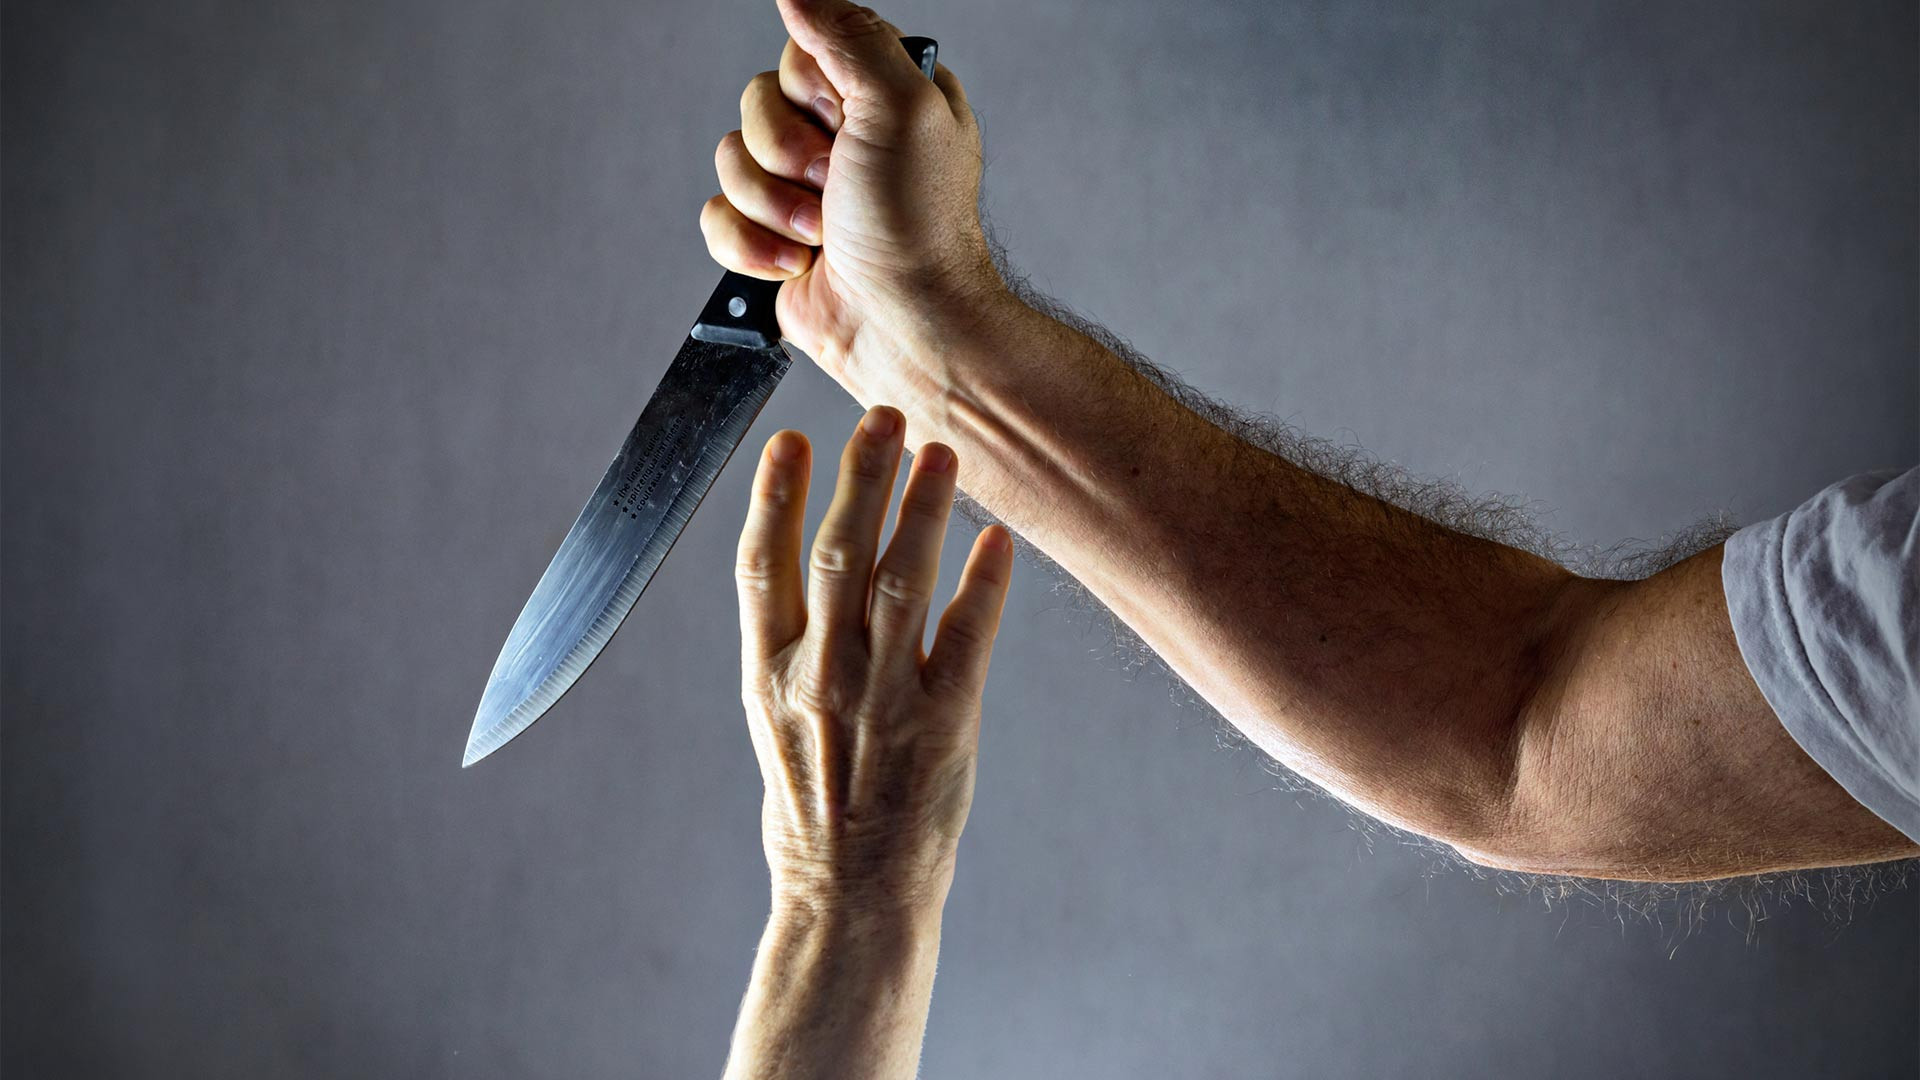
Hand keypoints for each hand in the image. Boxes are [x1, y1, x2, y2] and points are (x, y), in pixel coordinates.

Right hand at [701, 0, 1013, 404]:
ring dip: (772, 206)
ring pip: (729, 160)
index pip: (804, 49)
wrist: (901, 327)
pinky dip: (750, 246)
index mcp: (881, 94)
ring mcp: (802, 189)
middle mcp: (842, 136)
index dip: (811, 90)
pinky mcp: (770, 238)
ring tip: (821, 234)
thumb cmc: (917, 229)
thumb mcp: (902, 106)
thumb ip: (850, 36)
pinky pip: (716, 217)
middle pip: (756, 103)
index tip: (844, 123)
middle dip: (789, 155)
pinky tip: (795, 263)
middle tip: (836, 186)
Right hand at [736, 407, 1013, 916]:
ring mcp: (883, 701)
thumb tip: (802, 557)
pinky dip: (984, 583)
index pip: (761, 568)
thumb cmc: (811, 808)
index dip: (773, 498)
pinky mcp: (945, 725)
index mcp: (767, 677)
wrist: (850, 897)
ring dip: (923, 510)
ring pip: (903, 582)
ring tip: (940, 451)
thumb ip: (789, 643)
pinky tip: (997, 539)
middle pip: (837, 556)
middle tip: (881, 415)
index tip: (789, 439)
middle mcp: (821, 679)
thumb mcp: (771, 721)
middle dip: (860, 478)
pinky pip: (969, 637)